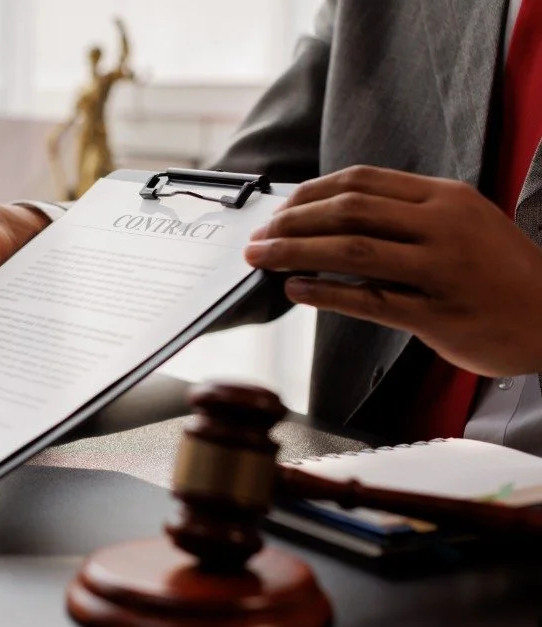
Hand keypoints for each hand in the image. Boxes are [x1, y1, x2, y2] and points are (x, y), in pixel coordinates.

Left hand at [244, 165, 541, 376]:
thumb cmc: (498, 273)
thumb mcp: (460, 224)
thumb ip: (404, 217)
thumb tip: (329, 220)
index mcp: (444, 197)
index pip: (360, 182)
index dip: (309, 195)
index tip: (278, 211)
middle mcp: (443, 225)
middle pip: (348, 211)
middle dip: (291, 223)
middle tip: (258, 238)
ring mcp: (442, 269)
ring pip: (352, 250)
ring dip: (295, 253)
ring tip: (262, 260)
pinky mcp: (438, 314)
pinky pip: (369, 300)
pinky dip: (324, 292)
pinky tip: (296, 291)